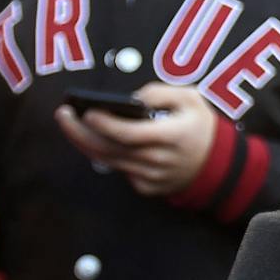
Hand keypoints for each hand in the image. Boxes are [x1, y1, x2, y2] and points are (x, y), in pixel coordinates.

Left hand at [56, 85, 219, 197]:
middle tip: (63, 115)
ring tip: (70, 124)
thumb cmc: (200, 127)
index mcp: (170, 136)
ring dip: (85, 142)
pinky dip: (107, 155)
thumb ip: (161, 92)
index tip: (87, 111)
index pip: (129, 134)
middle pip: (109, 149)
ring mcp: (151, 177)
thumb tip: (132, 98)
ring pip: (109, 161)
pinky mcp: (146, 187)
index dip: (104, 124)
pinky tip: (97, 140)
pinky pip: (120, 170)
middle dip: (80, 132)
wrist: (217, 165)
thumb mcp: (191, 99)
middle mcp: (157, 160)